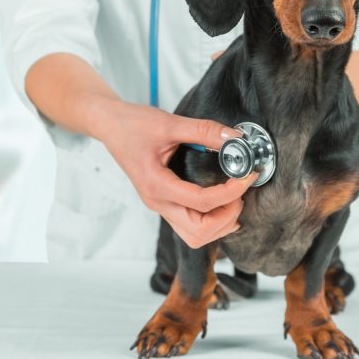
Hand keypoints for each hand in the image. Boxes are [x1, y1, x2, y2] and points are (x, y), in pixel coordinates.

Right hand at [96, 100, 256, 247]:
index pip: (202, 202)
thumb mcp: (170, 123)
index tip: (248, 176)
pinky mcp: (163, 202)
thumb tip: (235, 138)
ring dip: (219, 224)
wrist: (109, 125)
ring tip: (234, 199)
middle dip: (226, 216)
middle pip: (199, 232)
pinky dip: (211, 222)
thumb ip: (204, 131)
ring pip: (194, 236)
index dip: (231, 192)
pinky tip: (223, 203)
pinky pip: (189, 226)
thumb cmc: (132, 125)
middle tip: (241, 191)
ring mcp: (159, 205)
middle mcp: (157, 202)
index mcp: (156, 185)